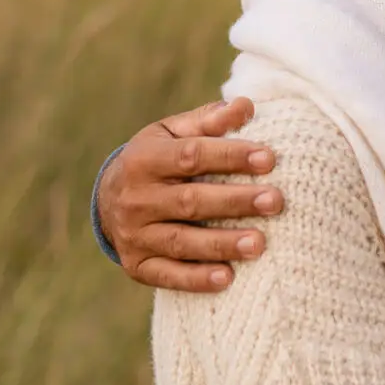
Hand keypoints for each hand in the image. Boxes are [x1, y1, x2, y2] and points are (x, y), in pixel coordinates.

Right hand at [99, 97, 283, 292]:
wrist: (108, 200)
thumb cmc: (157, 158)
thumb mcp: (173, 132)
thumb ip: (209, 120)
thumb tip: (247, 106)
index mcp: (145, 159)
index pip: (191, 156)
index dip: (231, 156)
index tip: (269, 158)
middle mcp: (136, 198)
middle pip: (190, 201)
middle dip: (235, 202)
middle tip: (275, 201)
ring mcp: (134, 235)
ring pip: (181, 241)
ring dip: (221, 244)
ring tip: (259, 243)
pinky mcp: (136, 265)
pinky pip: (168, 276)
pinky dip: (196, 279)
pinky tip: (228, 278)